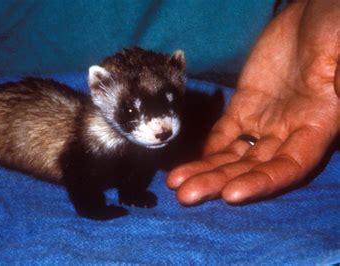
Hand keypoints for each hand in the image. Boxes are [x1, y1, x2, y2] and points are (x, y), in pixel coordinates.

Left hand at [167, 0, 339, 204]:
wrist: (311, 13)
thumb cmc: (333, 28)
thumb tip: (338, 93)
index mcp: (318, 125)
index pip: (289, 166)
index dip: (262, 182)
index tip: (232, 194)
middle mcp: (290, 132)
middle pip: (253, 167)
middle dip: (220, 182)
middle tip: (186, 196)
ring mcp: (265, 121)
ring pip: (234, 155)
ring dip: (206, 171)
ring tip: (175, 185)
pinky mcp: (245, 107)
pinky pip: (225, 133)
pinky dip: (207, 149)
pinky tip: (187, 162)